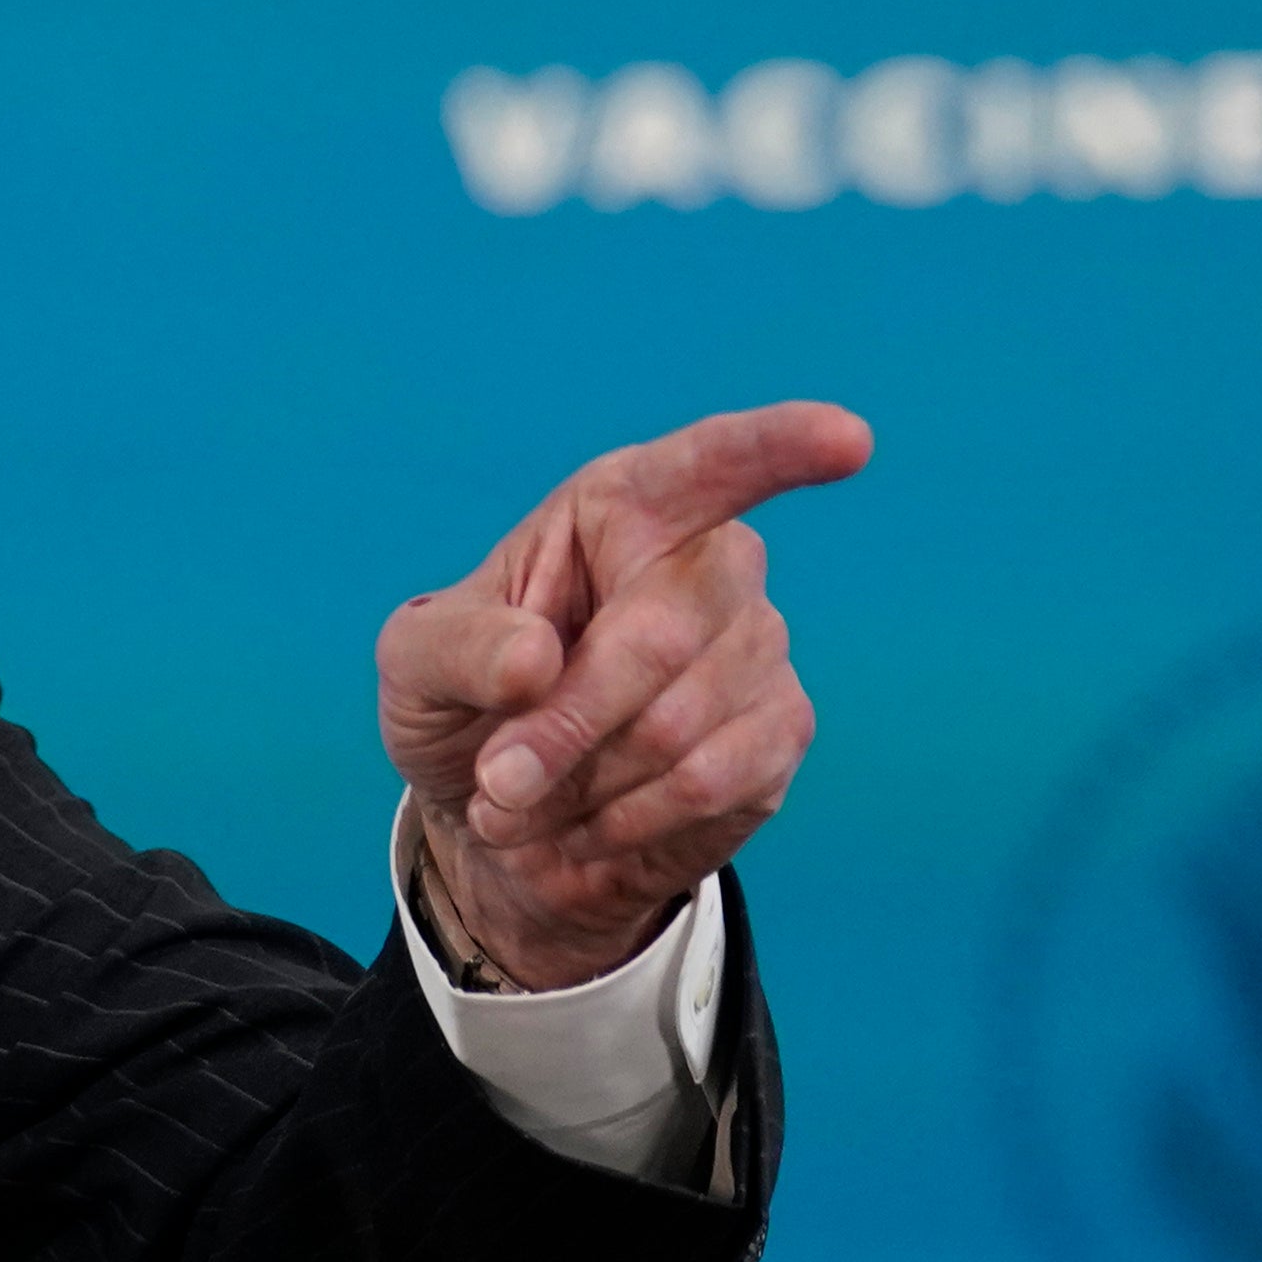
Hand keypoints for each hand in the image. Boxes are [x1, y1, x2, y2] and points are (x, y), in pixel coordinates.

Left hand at [376, 403, 871, 990]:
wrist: (505, 822)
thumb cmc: (464, 707)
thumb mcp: (414, 667)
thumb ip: (459, 649)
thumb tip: (535, 660)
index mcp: (619, 509)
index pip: (710, 465)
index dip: (779, 447)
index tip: (847, 439)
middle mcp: (706, 565)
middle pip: (664, 634)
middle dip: (568, 723)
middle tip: (496, 782)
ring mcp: (755, 648)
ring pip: (682, 726)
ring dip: (583, 783)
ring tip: (528, 801)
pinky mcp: (778, 733)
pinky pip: (712, 784)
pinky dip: (627, 819)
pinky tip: (589, 821)